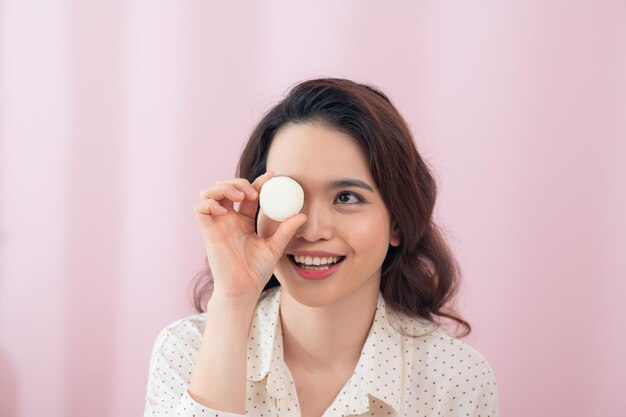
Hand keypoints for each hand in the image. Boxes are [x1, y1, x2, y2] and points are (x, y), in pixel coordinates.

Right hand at [193, 170, 306, 301]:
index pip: (247, 194)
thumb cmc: (256, 271)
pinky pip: (200, 209)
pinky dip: (210, 203)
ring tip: (240, 197)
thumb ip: (286, 230)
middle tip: (253, 193)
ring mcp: (217, 225)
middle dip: (238, 182)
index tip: (272, 176)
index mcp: (242, 221)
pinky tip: (225, 211)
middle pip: (225, 188)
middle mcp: (228, 220)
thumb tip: (302, 215)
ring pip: (209, 193)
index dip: (257, 182)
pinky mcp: (208, 232)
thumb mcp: (275, 247)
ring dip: (224, 188)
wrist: (244, 289)